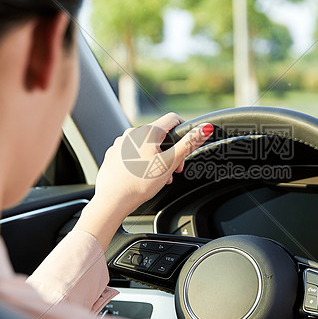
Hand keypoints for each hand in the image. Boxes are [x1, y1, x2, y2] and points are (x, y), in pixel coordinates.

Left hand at [75, 113, 212, 246]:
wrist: (112, 200)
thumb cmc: (139, 183)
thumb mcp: (169, 163)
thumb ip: (189, 144)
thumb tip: (205, 128)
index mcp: (148, 132)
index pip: (173, 119)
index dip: (184, 128)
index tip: (188, 142)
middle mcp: (132, 133)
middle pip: (159, 135)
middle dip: (170, 151)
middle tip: (174, 170)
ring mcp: (120, 143)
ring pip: (145, 145)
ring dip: (156, 158)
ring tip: (158, 177)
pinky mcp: (113, 154)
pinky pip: (131, 153)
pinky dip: (140, 162)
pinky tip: (141, 176)